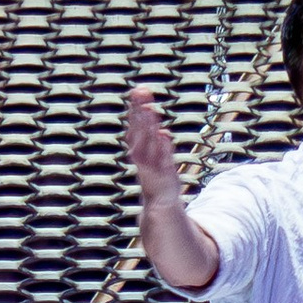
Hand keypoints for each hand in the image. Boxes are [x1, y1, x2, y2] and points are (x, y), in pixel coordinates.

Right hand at [123, 84, 182, 200]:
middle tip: (139, 92)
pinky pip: (162, 159)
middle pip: (140, 130)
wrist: (161, 211)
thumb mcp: (160, 164)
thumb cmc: (160, 184)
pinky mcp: (164, 175)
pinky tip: (163, 135)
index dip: (137, 111)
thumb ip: (161, 148)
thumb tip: (165, 133)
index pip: (137, 128)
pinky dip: (162, 149)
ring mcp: (153, 166)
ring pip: (148, 142)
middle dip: (140, 112)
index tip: (138, 92)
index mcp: (142, 153)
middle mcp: (144, 157)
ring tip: (147, 108)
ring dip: (147, 126)